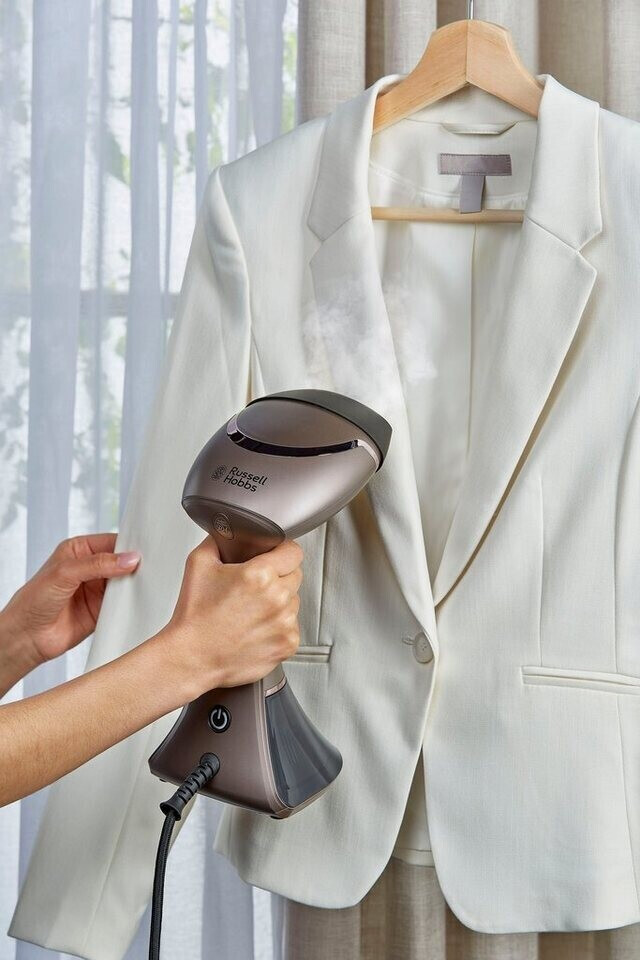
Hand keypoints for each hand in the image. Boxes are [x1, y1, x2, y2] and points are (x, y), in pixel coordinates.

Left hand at [1, 533, 140, 679]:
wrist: (27, 637)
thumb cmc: (33, 601)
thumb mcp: (65, 573)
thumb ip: (98, 564)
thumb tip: (128, 559)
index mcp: (79, 550)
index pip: (111, 542)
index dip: (128, 546)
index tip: (145, 552)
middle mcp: (90, 568)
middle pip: (122, 562)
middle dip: (135, 565)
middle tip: (152, 568)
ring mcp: (97, 589)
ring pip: (125, 582)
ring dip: (135, 584)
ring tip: (149, 583)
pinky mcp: (102, 609)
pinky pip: (123, 603)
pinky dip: (131, 602)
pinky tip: (139, 600)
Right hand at [154, 535, 302, 701]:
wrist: (191, 658)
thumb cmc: (194, 616)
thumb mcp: (198, 564)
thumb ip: (219, 540)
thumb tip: (228, 530)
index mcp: (259, 575)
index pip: (293, 551)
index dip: (282, 551)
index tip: (275, 556)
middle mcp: (277, 598)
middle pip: (295, 575)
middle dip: (279, 576)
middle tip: (255, 587)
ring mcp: (285, 623)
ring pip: (294, 601)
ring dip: (279, 602)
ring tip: (252, 610)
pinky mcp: (287, 644)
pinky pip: (292, 626)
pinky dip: (278, 626)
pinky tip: (255, 628)